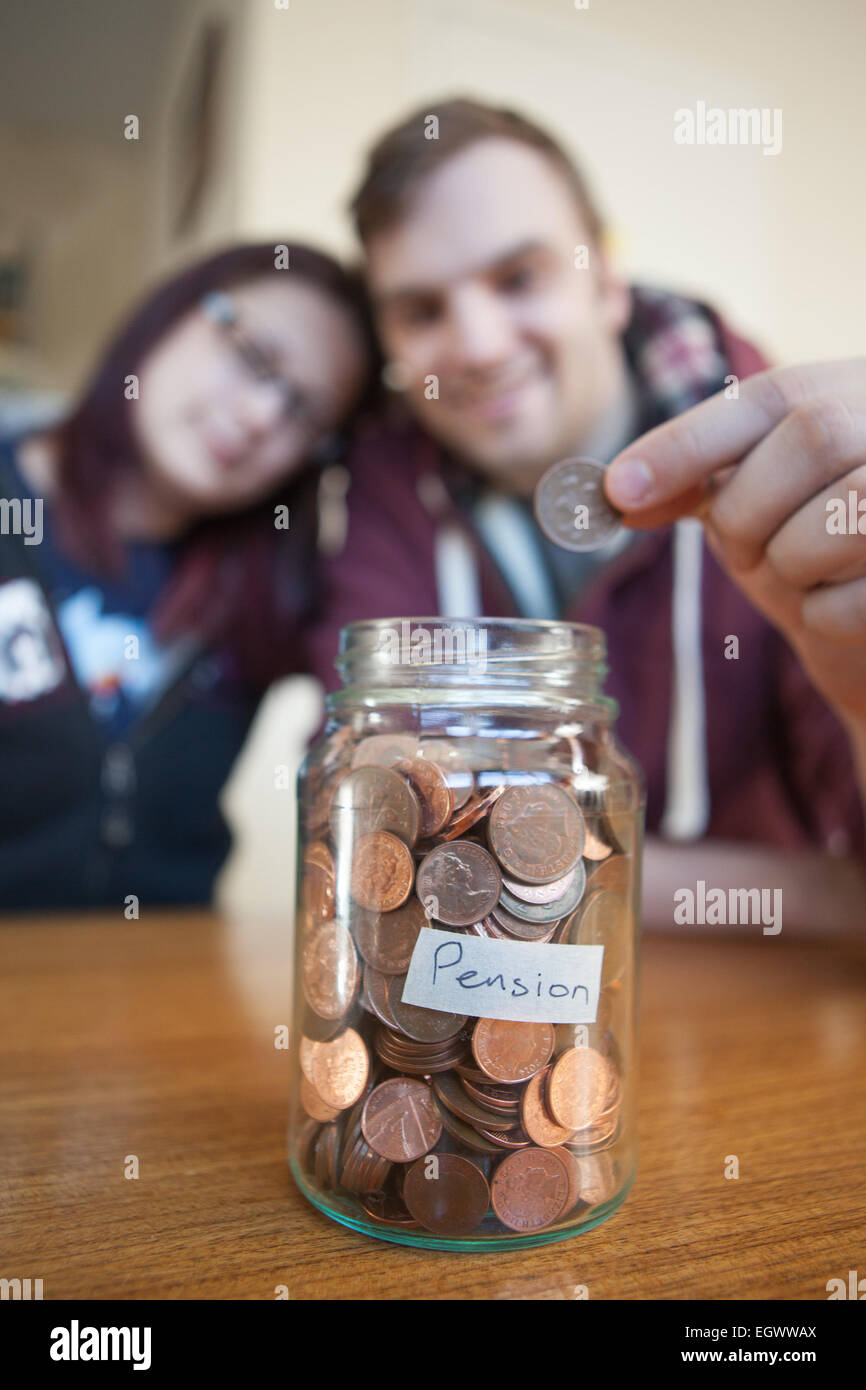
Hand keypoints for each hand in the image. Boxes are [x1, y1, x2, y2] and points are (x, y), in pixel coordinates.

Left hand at [604, 359, 865, 730]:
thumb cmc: (810, 547)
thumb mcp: (751, 502)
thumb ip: (693, 485)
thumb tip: (614, 494)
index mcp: (854, 392)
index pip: (768, 396)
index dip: (687, 442)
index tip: (618, 490)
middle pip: (812, 436)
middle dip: (748, 508)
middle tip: (740, 550)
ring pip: (846, 510)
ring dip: (789, 560)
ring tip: (796, 572)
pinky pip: (861, 595)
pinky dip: (822, 614)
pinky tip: (832, 606)